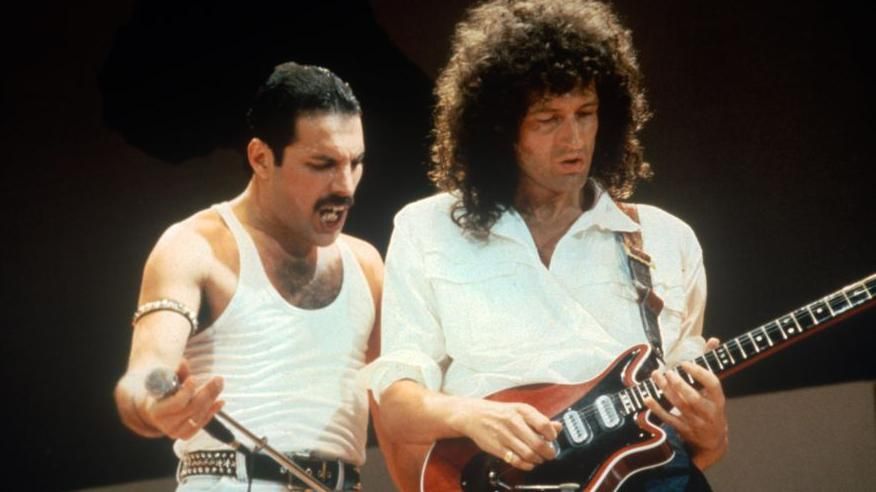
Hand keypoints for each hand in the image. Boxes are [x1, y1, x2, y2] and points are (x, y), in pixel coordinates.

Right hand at [142, 360, 224, 439]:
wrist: (156, 413)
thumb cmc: (161, 394)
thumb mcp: (164, 383)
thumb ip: (176, 373)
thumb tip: (184, 363)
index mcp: (157, 411)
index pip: (176, 403)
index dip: (187, 391)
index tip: (194, 378)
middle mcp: (166, 424)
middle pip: (192, 408)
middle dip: (207, 392)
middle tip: (218, 379)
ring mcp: (177, 432)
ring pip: (199, 415)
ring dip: (212, 399)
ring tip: (219, 385)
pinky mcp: (186, 435)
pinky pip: (202, 423)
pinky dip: (212, 412)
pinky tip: (220, 402)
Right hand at [449, 398, 562, 470]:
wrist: (473, 415)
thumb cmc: (498, 413)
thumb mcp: (519, 410)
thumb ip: (539, 419)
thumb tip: (558, 427)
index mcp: (521, 411)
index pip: (544, 424)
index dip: (552, 435)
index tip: (552, 439)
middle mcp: (513, 422)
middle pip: (537, 443)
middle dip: (548, 452)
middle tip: (550, 453)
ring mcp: (505, 436)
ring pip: (528, 454)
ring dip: (538, 459)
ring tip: (539, 458)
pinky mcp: (497, 448)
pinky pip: (516, 461)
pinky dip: (526, 465)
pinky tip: (528, 463)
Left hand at [645, 337, 727, 468]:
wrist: (713, 440)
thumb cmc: (712, 407)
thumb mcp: (714, 389)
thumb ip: (711, 363)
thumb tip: (712, 339)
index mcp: (718, 399)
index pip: (712, 384)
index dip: (699, 373)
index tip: (685, 363)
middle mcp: (707, 411)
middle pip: (693, 398)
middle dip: (680, 385)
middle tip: (668, 372)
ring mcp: (695, 421)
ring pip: (679, 406)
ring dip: (666, 390)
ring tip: (656, 375)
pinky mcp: (683, 429)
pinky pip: (668, 418)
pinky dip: (657, 409)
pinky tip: (647, 398)